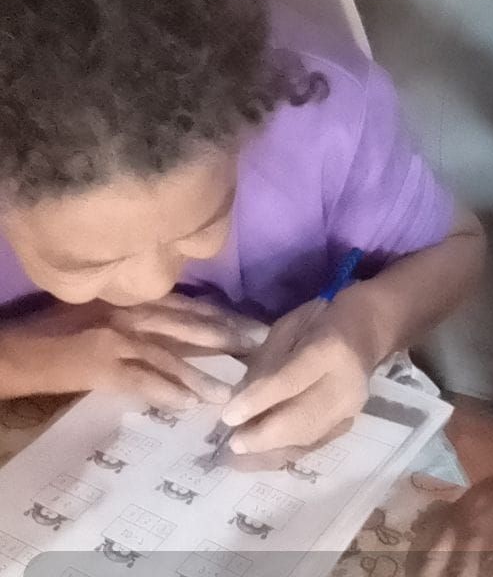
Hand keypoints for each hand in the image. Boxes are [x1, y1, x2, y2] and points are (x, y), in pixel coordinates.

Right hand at [0, 293, 268, 408]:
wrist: (23, 349)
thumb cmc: (67, 327)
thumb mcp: (112, 308)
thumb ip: (148, 312)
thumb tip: (193, 326)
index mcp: (137, 298)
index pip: (191, 305)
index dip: (225, 316)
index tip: (257, 326)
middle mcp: (133, 312)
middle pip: (190, 325)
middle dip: (228, 337)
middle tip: (260, 349)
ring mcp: (119, 339)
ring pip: (171, 355)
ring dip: (203, 374)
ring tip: (230, 391)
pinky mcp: (103, 367)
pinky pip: (143, 381)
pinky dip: (168, 392)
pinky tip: (190, 405)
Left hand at [220, 294, 373, 453]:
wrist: (364, 329)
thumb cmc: (319, 320)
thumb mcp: (288, 327)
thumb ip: (266, 361)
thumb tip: (240, 399)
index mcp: (330, 348)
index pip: (290, 381)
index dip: (258, 401)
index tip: (228, 416)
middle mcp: (346, 383)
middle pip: (302, 419)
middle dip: (263, 436)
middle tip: (231, 443)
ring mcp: (352, 408)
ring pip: (308, 437)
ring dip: (271, 451)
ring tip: (239, 457)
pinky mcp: (350, 422)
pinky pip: (314, 444)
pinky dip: (285, 452)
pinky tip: (261, 455)